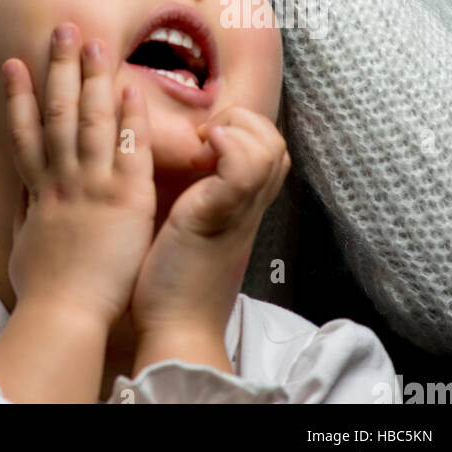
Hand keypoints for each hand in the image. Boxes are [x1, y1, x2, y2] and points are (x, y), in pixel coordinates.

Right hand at [3, 23, 156, 331]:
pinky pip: (129, 148)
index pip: (25, 133)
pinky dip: (129, 116)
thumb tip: (22, 196)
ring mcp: (93, 184)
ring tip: (94, 42)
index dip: (18, 95)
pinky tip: (130, 88)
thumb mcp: (23, 248)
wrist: (64, 314)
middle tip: (63, 31)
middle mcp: (63, 179)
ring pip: (90, 119)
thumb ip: (25, 216)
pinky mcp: (125, 198)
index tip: (14, 64)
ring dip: (91, 77)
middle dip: (59, 68)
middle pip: (57, 111)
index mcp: (39, 192)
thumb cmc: (44, 292)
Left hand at [129, 105, 290, 344]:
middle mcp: (248, 207)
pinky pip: (244, 169)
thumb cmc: (174, 282)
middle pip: (277, 144)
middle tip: (206, 134)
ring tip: (204, 138)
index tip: (206, 135)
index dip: (246, 128)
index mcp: (243, 207)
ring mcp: (238, 212)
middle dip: (245, 120)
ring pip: (270, 149)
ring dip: (237, 128)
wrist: (175, 330)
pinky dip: (229, 145)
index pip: (271, 150)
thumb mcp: (196, 229)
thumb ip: (202, 199)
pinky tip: (204, 144)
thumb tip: (186, 169)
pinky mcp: (218, 218)